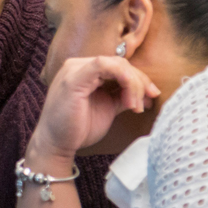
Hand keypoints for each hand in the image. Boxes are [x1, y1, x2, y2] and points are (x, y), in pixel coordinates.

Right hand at [28, 56, 159, 164]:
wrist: (56, 144)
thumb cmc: (77, 128)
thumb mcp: (107, 108)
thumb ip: (123, 96)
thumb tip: (146, 94)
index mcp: (85, 70)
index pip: (119, 66)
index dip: (139, 79)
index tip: (151, 96)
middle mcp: (78, 65)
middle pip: (120, 63)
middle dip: (140, 82)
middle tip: (147, 101)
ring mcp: (74, 69)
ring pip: (116, 63)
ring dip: (133, 84)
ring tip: (135, 106)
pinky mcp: (74, 78)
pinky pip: (103, 65)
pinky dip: (123, 78)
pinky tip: (128, 98)